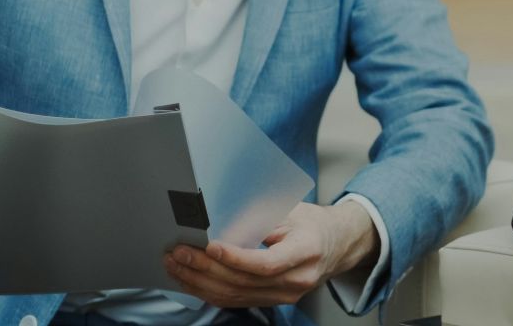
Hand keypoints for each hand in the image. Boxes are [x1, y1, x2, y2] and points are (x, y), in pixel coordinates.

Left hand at [163, 200, 376, 306]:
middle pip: (244, 282)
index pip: (267, 264)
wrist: (336, 245)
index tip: (210, 246)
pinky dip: (208, 291)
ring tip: (176, 265)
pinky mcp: (272, 301)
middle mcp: (297, 280)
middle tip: (180, 253)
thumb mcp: (293, 211)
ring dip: (199, 282)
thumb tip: (221, 224)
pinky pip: (235, 301)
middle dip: (206, 268)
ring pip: (234, 295)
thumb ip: (261, 219)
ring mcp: (284, 295)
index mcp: (306, 252)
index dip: (236, 258)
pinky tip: (190, 279)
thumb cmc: (313, 224)